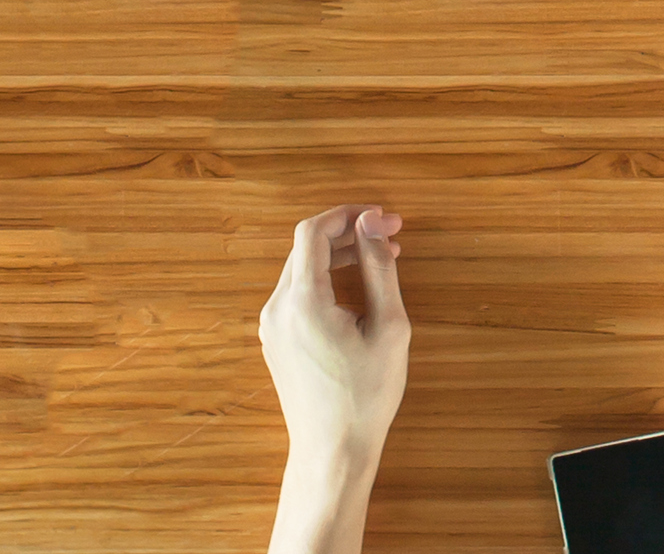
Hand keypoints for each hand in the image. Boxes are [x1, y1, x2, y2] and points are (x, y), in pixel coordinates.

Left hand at [260, 205, 409, 553]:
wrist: (333, 448)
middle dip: (349, 233)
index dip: (348, 215)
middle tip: (392, 233)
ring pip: (302, 269)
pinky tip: (358, 289)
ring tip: (382, 258)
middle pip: (306, 248)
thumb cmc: (367, 393)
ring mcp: (271, 326)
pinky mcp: (275, 341)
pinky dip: (327, 279)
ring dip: (340, 256)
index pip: (313, 232)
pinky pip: (297, 293)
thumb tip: (372, 223)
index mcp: (303, 302)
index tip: (382, 216)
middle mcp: (277, 309)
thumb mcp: (389, 325)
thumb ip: (379, 267)